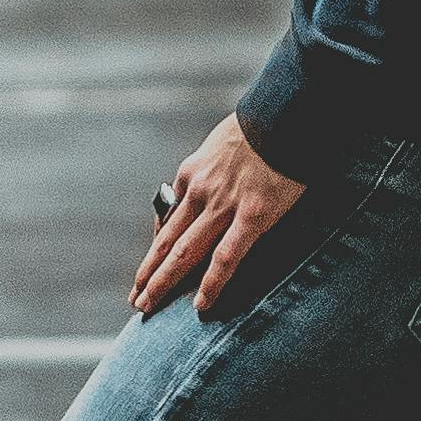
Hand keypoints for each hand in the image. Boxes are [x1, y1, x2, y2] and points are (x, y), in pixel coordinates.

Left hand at [133, 115, 307, 320]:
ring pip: (185, 252)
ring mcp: (223, 205)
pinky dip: (212, 283)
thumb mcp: (220, 142)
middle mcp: (199, 191)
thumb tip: (208, 182)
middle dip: (149, 272)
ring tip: (147, 307)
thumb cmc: (261, 125)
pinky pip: (227, 257)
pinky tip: (201, 304)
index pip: (167, 218)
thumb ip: (211, 167)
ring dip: (164, 282)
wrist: (285, 113)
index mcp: (191, 173)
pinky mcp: (253, 216)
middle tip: (135, 298)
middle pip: (167, 241)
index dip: (157, 246)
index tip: (149, 266)